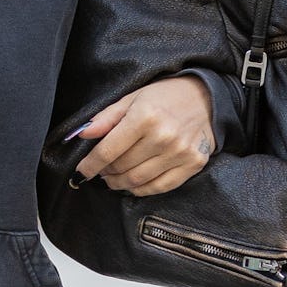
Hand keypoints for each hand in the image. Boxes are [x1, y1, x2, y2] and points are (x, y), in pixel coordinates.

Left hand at [67, 76, 213, 196]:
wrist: (207, 98)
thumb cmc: (165, 96)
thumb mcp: (132, 98)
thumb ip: (107, 118)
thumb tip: (82, 134)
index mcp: (145, 117)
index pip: (108, 150)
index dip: (90, 165)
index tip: (79, 172)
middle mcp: (163, 137)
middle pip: (122, 167)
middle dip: (104, 172)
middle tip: (99, 171)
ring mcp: (180, 153)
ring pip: (138, 180)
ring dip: (119, 183)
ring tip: (112, 179)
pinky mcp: (193, 164)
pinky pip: (160, 187)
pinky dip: (141, 189)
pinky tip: (132, 184)